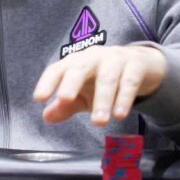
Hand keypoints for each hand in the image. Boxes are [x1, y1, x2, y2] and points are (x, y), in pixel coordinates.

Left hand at [33, 45, 166, 125]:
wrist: (141, 63)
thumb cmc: (104, 78)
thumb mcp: (84, 94)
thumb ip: (66, 105)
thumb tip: (46, 117)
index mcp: (76, 62)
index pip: (58, 69)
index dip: (48, 81)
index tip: (39, 98)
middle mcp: (93, 57)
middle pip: (80, 67)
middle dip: (71, 82)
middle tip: (65, 99)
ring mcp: (116, 59)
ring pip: (107, 77)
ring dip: (103, 99)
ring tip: (99, 122)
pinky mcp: (136, 65)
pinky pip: (130, 81)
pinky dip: (125, 98)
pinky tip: (119, 114)